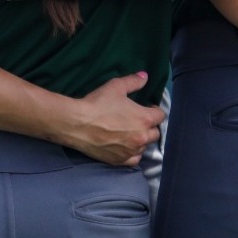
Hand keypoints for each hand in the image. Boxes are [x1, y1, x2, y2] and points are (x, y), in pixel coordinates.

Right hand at [44, 71, 162, 167]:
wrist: (77, 123)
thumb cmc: (97, 103)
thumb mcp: (116, 87)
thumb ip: (133, 81)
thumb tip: (145, 76)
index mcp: (145, 118)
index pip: (160, 116)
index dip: (153, 110)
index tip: (145, 108)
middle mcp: (142, 137)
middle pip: (155, 133)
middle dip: (149, 126)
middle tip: (137, 121)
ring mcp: (132, 151)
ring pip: (145, 146)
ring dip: (140, 140)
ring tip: (129, 134)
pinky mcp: (120, 160)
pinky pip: (134, 160)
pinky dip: (132, 154)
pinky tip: (126, 147)